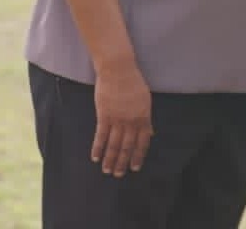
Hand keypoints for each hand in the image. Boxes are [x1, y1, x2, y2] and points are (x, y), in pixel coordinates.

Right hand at [91, 60, 152, 176]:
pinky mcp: (103, 116)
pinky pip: (101, 136)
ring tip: (107, 171)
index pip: (143, 141)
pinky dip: (98, 148)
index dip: (139, 155)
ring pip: (114, 144)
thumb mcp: (145, 99)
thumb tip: (149, 132)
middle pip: (127, 146)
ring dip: (110, 159)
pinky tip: (95, 158)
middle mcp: (131, 120)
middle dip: (123, 162)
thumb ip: (145, 117)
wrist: (118, 70)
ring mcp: (117, 119)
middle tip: (119, 174)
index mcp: (144, 116)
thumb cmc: (133, 82)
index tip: (135, 167)